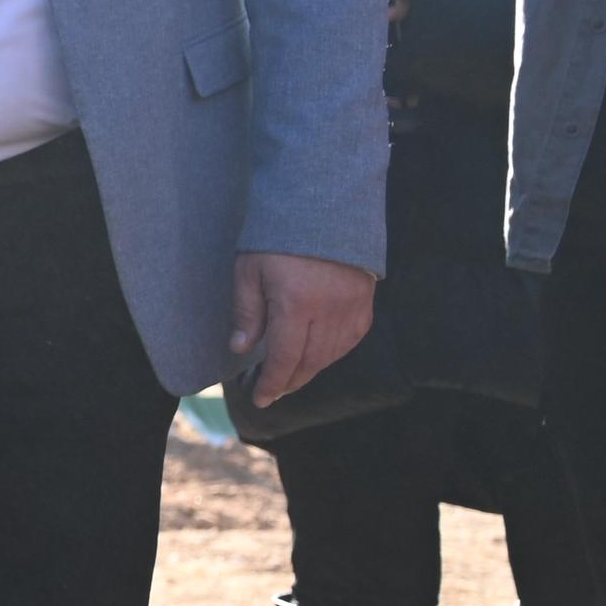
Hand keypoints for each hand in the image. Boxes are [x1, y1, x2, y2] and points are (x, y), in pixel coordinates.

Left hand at [233, 251, 378, 411]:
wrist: (324, 206)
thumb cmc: (280, 237)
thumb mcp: (250, 270)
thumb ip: (247, 312)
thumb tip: (240, 348)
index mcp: (297, 305)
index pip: (285, 359)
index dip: (272, 383)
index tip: (260, 399)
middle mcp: (329, 311)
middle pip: (310, 362)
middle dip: (290, 381)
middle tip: (273, 391)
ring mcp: (352, 308)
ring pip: (333, 354)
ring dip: (311, 369)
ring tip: (291, 376)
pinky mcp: (365, 302)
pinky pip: (352, 339)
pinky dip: (334, 353)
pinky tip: (319, 355)